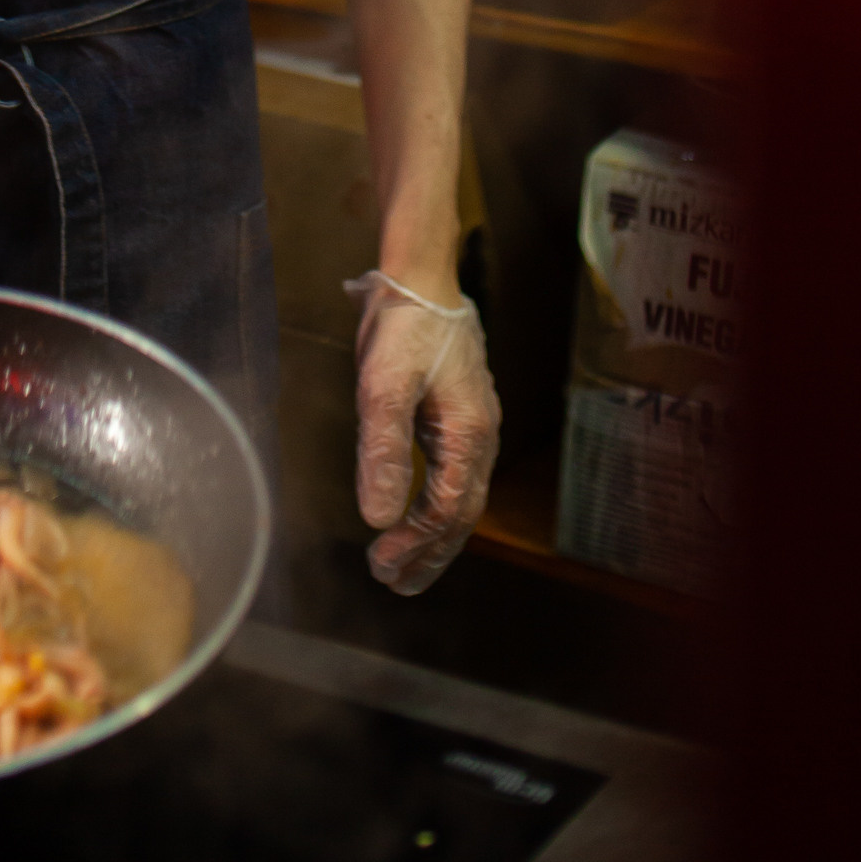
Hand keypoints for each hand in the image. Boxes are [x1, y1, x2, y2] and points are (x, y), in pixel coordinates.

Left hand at [351, 270, 501, 595]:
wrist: (422, 276)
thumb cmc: (403, 328)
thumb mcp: (383, 386)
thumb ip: (383, 451)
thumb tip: (378, 518)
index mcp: (469, 434)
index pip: (447, 509)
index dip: (416, 544)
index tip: (380, 563)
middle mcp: (481, 436)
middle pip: (462, 514)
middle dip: (430, 554)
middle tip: (394, 585)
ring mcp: (475, 425)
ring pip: (462, 497)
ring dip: (435, 536)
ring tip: (405, 568)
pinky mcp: (462, 414)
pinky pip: (456, 476)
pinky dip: (438, 507)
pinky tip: (417, 514)